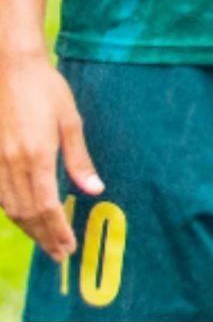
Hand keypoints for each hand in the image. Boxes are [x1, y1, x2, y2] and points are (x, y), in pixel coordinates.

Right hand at [0, 53, 96, 263]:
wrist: (8, 67)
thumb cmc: (45, 89)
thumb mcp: (70, 121)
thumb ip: (79, 160)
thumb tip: (94, 190)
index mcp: (36, 156)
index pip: (46, 207)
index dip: (56, 231)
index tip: (67, 248)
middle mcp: (11, 164)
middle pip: (26, 214)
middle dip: (42, 237)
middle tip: (58, 254)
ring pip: (9, 207)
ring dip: (26, 228)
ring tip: (44, 241)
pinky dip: (12, 210)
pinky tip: (24, 216)